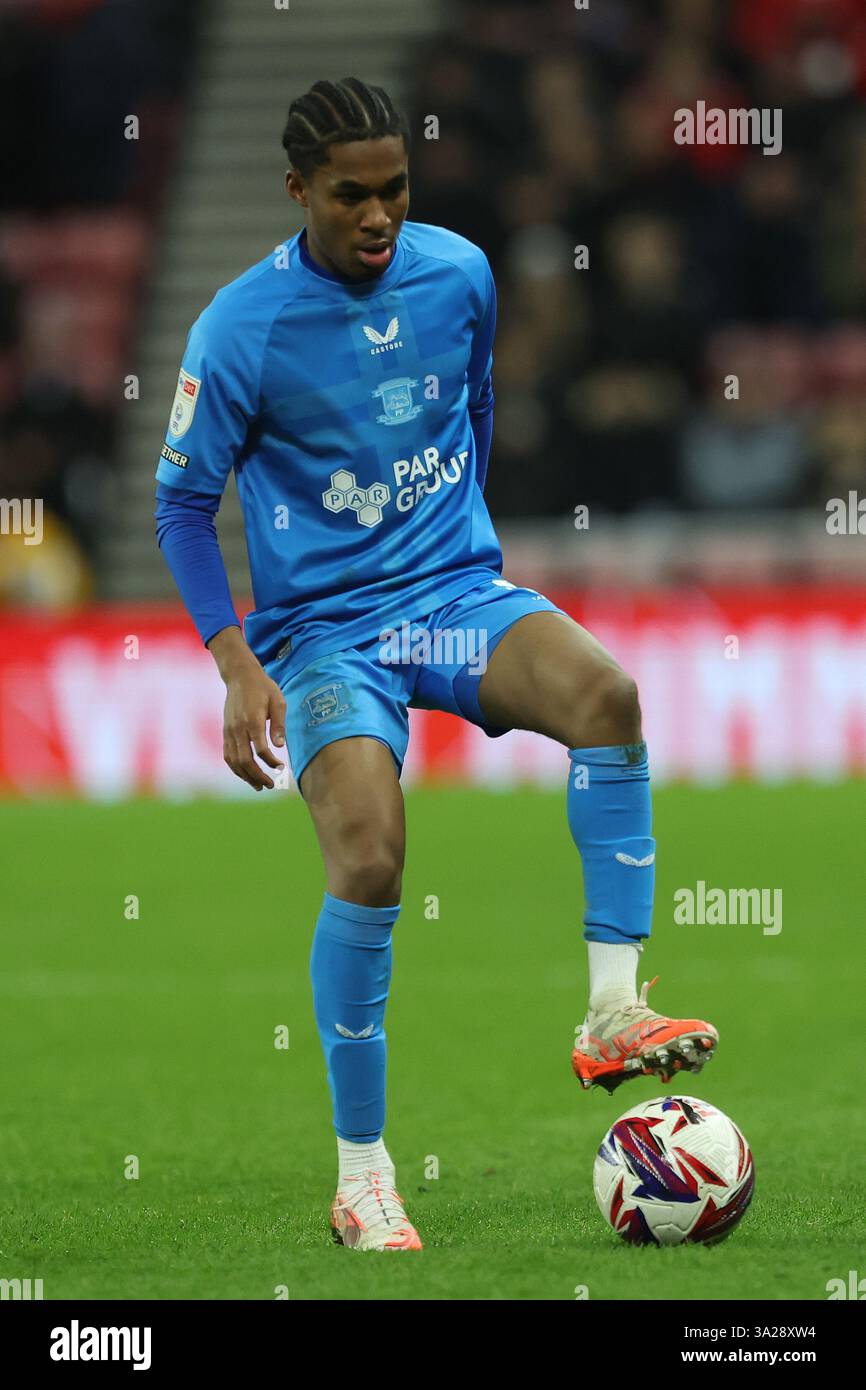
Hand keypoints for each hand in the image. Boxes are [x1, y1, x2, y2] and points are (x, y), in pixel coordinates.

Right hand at [208, 627, 286, 790]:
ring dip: (246, 776)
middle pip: (244, 760)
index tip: (281, 768)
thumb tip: (279, 746)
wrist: (240, 676)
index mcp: (252, 720)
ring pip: (233, 761)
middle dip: (258, 776)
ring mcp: (229, 731)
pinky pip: (227, 755)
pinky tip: (247, 775)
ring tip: (260, 786)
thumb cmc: (263, 688)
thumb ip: (279, 724)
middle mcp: (238, 728)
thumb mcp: (278, 701)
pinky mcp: (225, 732)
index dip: (271, 762)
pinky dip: (236, 768)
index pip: (260, 749)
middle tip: (271, 785)